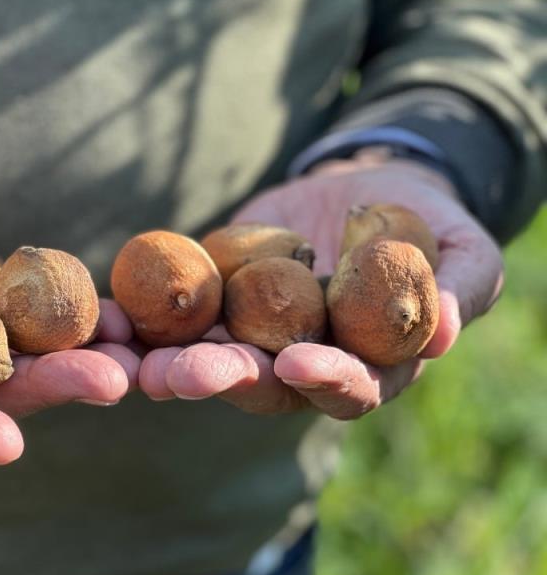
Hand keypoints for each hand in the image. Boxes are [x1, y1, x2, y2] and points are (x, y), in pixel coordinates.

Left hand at [138, 157, 502, 418]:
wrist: (362, 187)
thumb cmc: (424, 222)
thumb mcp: (460, 247)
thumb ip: (461, 288)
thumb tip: (443, 333)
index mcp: (366, 364)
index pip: (349, 387)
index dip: (326, 379)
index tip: (297, 362)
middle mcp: (303, 363)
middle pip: (264, 384)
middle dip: (224, 379)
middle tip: (182, 375)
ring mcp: (254, 336)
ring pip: (211, 360)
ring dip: (172, 365)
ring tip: (138, 363)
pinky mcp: (217, 304)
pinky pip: (177, 319)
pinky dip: (145, 323)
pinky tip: (113, 320)